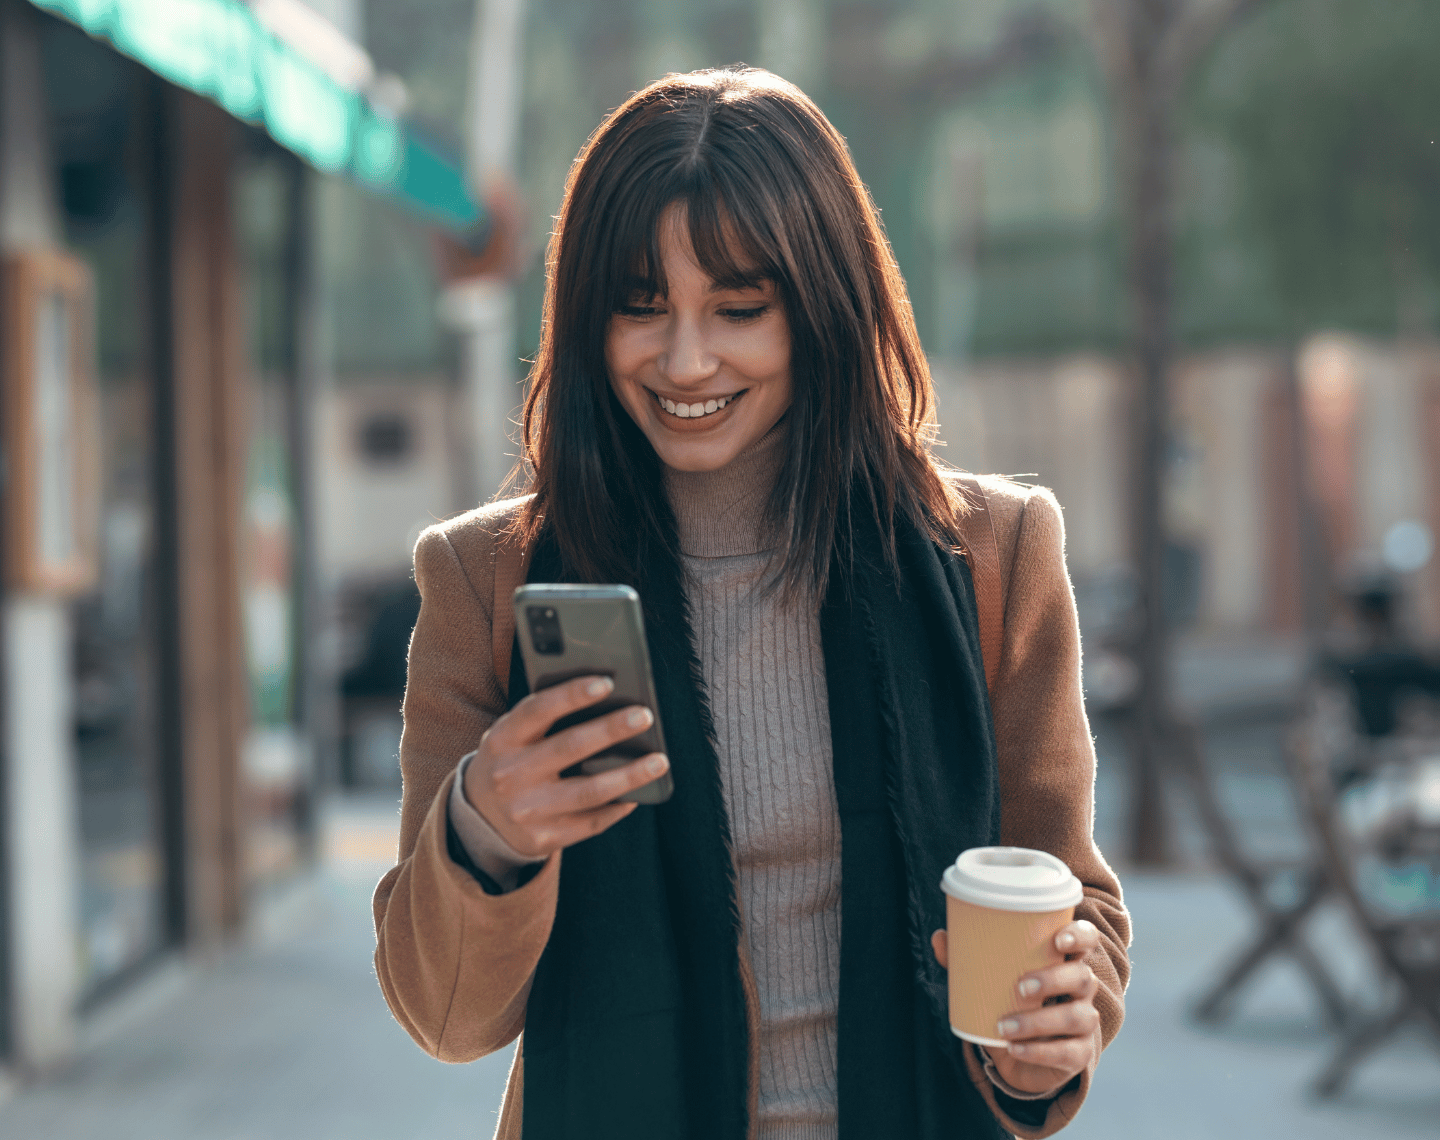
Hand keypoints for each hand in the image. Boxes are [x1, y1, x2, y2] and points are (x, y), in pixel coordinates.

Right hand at [464, 675, 669, 859]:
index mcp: (502, 739)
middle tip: (644, 716)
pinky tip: (637, 795)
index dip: (571, 695)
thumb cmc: (511, 759)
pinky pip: (589, 823)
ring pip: (588, 792)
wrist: (478, 816)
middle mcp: (511, 775)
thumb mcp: (512, 735)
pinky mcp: (542, 839)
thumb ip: (545, 718)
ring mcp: (526, 811)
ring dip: (629, 776)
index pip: (537, 710)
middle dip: (611, 730)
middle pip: (569, 748)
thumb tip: (606, 699)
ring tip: (659, 762)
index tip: (606, 682)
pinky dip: (617, 808)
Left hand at [931, 920, 1101, 1096]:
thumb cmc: (1011, 1004)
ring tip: (1004, 1026)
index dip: (1080, 936)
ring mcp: (1085, 1022)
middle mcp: (1081, 989)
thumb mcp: (990, 982)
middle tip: (1020, 986)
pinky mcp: (1079, 1053)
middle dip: (1054, 980)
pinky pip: (1067, 1052)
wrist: (1021, 1056)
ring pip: (1077, 1016)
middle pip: (1083, 977)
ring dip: (1039, 1021)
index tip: (1059, 940)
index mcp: (1063, 961)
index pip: (1086, 940)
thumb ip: (968, 960)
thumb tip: (939, 937)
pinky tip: (1015, 1048)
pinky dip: (1039, 1051)